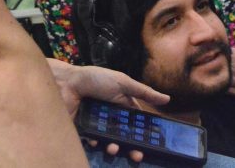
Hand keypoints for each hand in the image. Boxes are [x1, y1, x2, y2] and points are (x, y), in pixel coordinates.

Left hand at [47, 59, 170, 162]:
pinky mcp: (82, 131)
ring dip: (114, 148)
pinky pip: (91, 142)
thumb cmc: (96, 79)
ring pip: (109, 142)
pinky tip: (96, 142)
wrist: (67, 82)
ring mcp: (96, 125)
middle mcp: (110, 118)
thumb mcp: (123, 82)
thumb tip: (168, 99)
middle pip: (124, 137)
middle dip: (132, 148)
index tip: (151, 145)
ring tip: (113, 148)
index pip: (135, 125)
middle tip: (137, 156)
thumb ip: (144, 92)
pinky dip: (95, 144)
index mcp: (121, 107)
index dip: (143, 135)